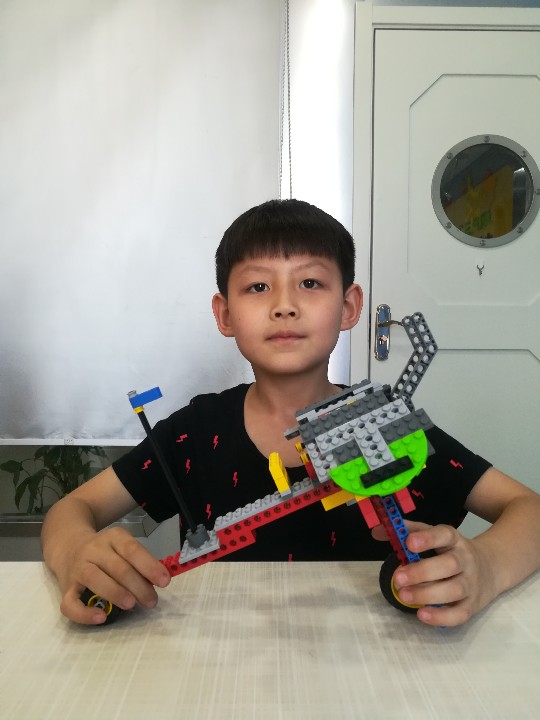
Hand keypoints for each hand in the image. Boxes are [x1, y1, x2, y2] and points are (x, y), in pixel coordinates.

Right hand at [58, 527, 170, 624]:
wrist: (68, 546)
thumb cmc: (105, 553)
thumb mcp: (123, 548)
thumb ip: (139, 563)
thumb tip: (159, 582)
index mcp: (113, 537)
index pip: (132, 549)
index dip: (149, 566)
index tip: (164, 581)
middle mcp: (94, 550)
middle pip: (117, 566)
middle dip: (138, 585)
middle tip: (151, 601)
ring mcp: (78, 568)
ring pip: (94, 578)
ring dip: (116, 593)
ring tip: (131, 605)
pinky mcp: (65, 588)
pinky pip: (70, 603)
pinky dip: (85, 613)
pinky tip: (101, 617)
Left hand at [372, 520, 496, 625]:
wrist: (492, 567)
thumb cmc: (450, 551)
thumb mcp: (433, 536)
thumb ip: (406, 532)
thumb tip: (376, 531)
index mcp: (453, 540)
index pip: (444, 534)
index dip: (427, 538)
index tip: (409, 543)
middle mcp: (465, 560)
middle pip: (449, 564)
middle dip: (423, 572)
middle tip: (398, 578)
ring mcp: (471, 583)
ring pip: (455, 590)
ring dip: (428, 594)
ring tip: (404, 596)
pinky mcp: (473, 605)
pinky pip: (460, 614)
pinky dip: (441, 617)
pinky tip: (422, 615)